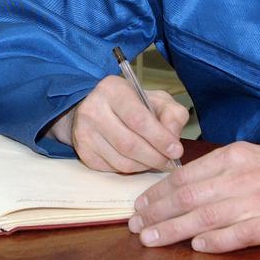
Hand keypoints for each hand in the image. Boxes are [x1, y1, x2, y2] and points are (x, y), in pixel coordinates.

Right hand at [47, 75, 186, 172]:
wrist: (96, 107)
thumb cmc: (132, 104)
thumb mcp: (156, 99)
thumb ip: (172, 114)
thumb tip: (172, 138)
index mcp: (113, 90)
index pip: (138, 119)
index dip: (159, 138)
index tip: (176, 150)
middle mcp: (93, 110)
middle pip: (129, 144)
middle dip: (154, 157)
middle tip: (169, 161)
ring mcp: (85, 132)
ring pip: (121, 161)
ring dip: (144, 166)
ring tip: (156, 161)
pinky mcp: (83, 152)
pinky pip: (113, 169)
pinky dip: (132, 169)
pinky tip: (139, 161)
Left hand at [128, 142, 259, 252]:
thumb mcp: (251, 157)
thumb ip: (218, 169)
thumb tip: (180, 183)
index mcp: (234, 156)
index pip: (185, 175)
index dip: (158, 192)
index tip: (140, 205)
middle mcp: (242, 176)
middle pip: (188, 196)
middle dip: (157, 212)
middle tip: (136, 225)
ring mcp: (257, 202)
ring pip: (205, 217)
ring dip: (174, 230)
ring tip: (151, 239)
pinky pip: (236, 235)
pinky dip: (213, 242)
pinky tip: (195, 247)